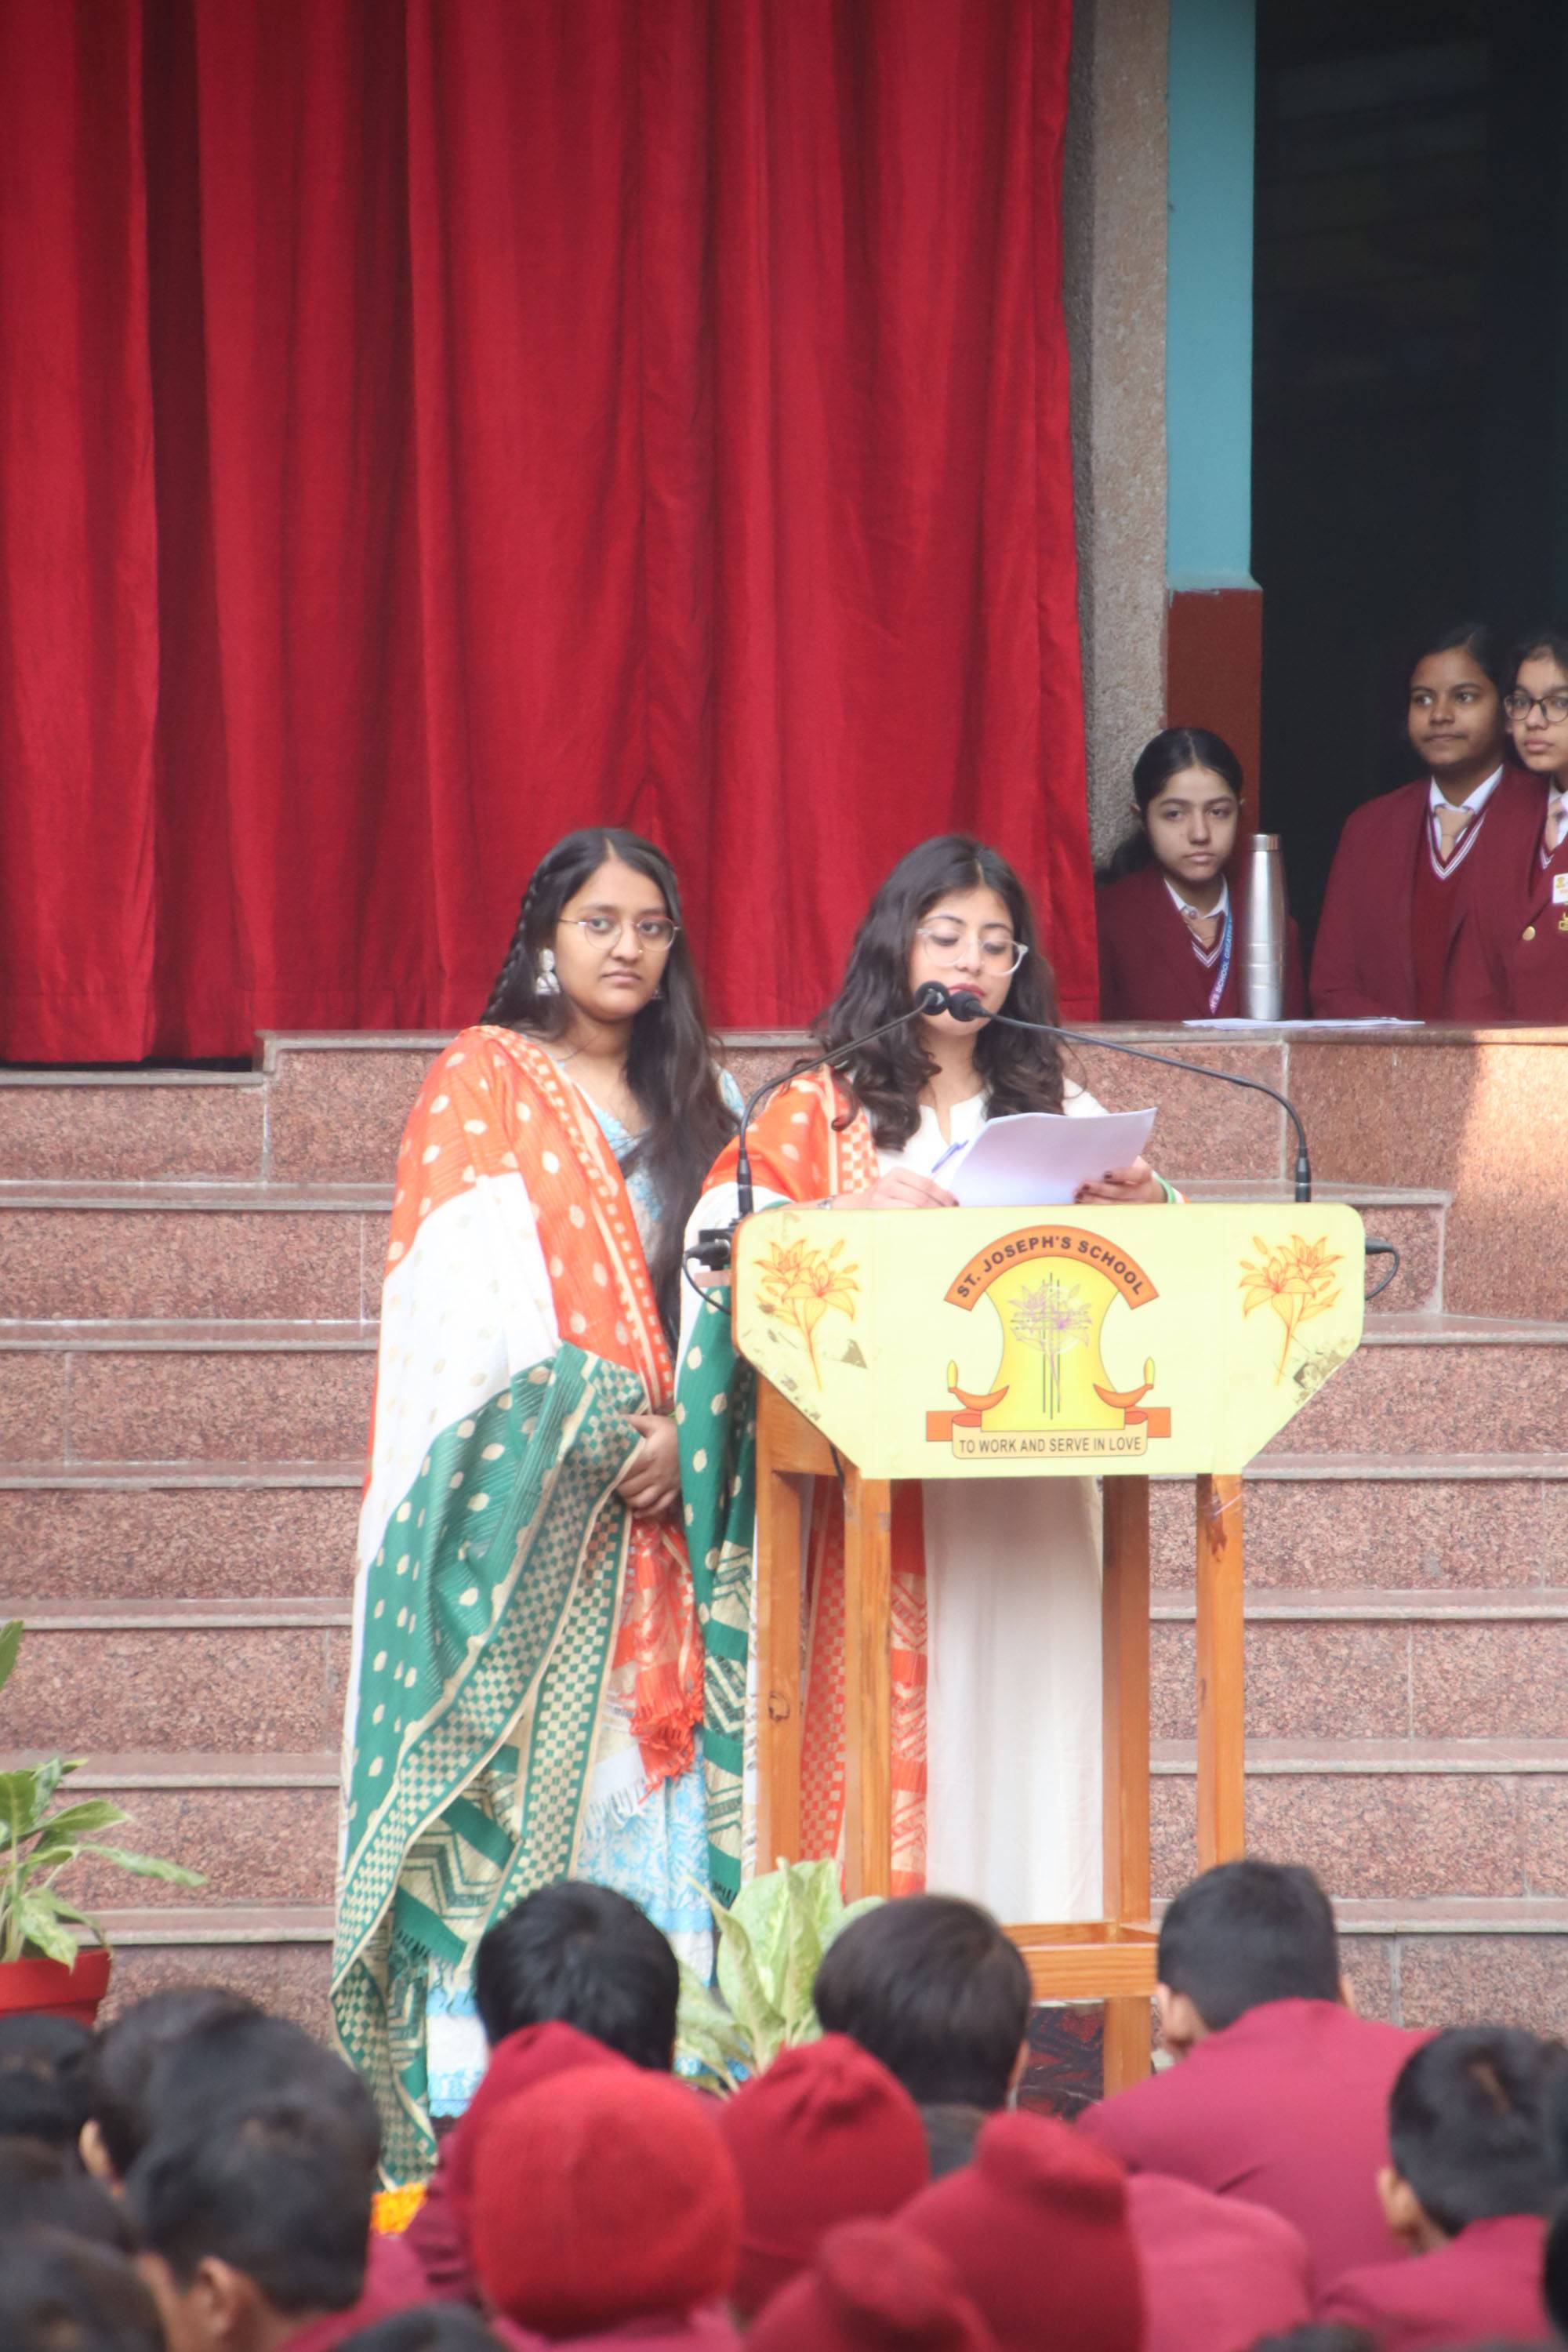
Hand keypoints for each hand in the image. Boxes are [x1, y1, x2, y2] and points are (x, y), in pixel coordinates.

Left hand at [616, 1411, 681, 1518]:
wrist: (701, 1439)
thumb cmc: (674, 1430)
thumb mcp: (653, 1422)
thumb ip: (632, 1422)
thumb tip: (611, 1421)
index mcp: (650, 1456)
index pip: (625, 1471)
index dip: (612, 1472)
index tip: (606, 1469)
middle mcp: (657, 1474)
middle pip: (630, 1489)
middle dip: (618, 1487)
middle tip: (612, 1481)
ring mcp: (666, 1485)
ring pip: (642, 1501)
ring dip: (629, 1500)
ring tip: (624, 1492)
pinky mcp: (675, 1491)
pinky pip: (659, 1507)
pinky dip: (646, 1512)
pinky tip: (637, 1511)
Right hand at [831, 1169, 956, 1210]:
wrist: (856, 1207)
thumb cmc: (885, 1198)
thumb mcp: (899, 1186)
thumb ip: (919, 1189)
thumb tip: (949, 1199)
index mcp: (897, 1173)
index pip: (926, 1183)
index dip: (943, 1194)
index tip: (954, 1203)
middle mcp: (888, 1183)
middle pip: (921, 1197)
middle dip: (939, 1207)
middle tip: (950, 1214)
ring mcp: (881, 1199)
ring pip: (913, 1208)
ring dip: (930, 1216)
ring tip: (941, 1221)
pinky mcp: (877, 1213)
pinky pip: (903, 1218)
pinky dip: (917, 1222)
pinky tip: (925, 1226)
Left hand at [1074, 1158, 1165, 1205]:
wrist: (1142, 1187)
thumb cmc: (1129, 1167)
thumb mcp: (1128, 1161)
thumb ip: (1116, 1160)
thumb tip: (1093, 1156)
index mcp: (1145, 1175)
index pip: (1136, 1175)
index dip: (1121, 1174)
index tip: (1106, 1174)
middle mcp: (1142, 1192)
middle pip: (1121, 1193)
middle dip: (1101, 1189)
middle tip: (1084, 1185)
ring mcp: (1134, 1206)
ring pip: (1113, 1206)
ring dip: (1093, 1200)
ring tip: (1078, 1194)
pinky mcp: (1124, 1215)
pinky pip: (1106, 1213)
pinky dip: (1092, 1207)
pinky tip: (1080, 1202)